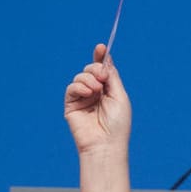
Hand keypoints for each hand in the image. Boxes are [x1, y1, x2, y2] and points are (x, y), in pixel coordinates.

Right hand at [66, 45, 133, 191]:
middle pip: (91, 70)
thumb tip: (106, 59)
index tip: (100, 47)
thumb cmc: (117, 124)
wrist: (105, 144)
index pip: (103, 70)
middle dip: (96, 69)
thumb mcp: (119, 95)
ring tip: (96, 91)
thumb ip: (112, 77)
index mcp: (109, 91)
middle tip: (102, 78)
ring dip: (89, 79)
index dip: (100, 58)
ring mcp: (83, 99)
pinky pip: (72, 87)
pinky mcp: (71, 105)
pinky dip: (79, 86)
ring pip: (81, 76)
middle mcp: (95, 93)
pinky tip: (88, 93)